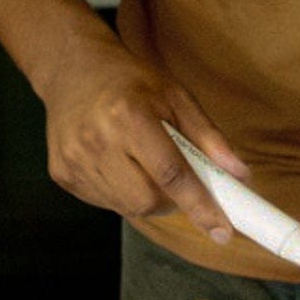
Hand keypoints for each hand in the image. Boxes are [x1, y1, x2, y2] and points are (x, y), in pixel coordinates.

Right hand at [38, 30, 248, 242]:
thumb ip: (208, 136)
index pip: (170, 173)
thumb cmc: (128, 80)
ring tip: (141, 165)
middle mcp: (95, 139)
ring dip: (146, 198)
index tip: (221, 230)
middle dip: (171, 201)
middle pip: (146, 200)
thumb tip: (239, 175)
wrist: (71, 69)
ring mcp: (73, 159)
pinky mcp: (61, 173)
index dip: (200, 205)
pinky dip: (121, 195)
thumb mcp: (174, 95)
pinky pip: (104, 203)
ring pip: (126, 207)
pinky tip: (117, 166)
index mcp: (127, 114)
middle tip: (174, 180)